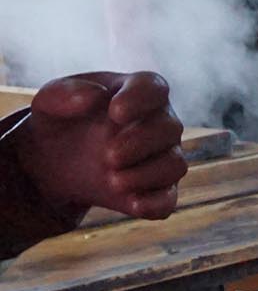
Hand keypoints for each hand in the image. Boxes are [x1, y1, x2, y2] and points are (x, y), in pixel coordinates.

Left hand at [17, 72, 186, 221]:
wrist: (56, 159)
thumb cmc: (60, 121)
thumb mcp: (49, 102)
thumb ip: (64, 93)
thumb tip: (96, 96)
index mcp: (136, 93)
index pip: (154, 87)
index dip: (141, 98)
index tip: (115, 113)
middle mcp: (159, 124)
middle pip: (170, 127)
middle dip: (140, 142)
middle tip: (108, 155)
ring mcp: (163, 158)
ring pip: (175, 164)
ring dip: (146, 174)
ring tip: (112, 180)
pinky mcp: (159, 191)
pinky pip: (168, 199)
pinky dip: (155, 203)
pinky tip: (132, 204)